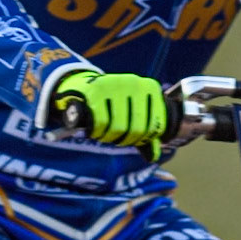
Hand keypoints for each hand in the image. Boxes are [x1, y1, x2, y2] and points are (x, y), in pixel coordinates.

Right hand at [52, 71, 166, 158]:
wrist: (84, 88)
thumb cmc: (114, 104)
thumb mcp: (133, 113)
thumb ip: (146, 132)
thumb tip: (153, 156)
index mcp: (150, 87)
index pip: (156, 126)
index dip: (144, 138)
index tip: (132, 136)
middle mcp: (135, 83)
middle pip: (138, 129)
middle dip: (125, 139)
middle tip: (115, 135)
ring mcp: (117, 84)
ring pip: (119, 128)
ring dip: (109, 136)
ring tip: (103, 130)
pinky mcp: (96, 90)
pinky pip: (101, 123)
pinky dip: (97, 131)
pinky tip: (94, 128)